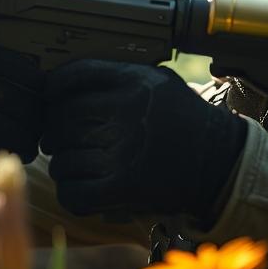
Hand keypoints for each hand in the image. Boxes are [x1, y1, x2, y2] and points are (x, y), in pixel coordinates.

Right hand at [0, 39, 43, 181]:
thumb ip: (12, 73)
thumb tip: (57, 86)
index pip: (19, 64)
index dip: (40, 85)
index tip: (50, 96)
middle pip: (13, 99)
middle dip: (34, 119)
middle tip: (42, 129)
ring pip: (1, 126)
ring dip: (23, 141)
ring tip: (30, 144)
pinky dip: (2, 154)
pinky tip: (11, 154)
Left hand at [42, 60, 246, 223]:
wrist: (220, 162)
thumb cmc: (183, 119)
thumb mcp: (157, 80)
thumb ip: (116, 76)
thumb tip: (62, 81)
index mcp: (133, 82)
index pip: (73, 78)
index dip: (52, 88)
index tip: (48, 97)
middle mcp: (126, 113)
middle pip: (62, 121)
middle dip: (54, 133)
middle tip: (57, 140)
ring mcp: (124, 152)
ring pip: (64, 159)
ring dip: (62, 165)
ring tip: (72, 165)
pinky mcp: (125, 187)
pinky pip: (75, 191)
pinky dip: (70, 192)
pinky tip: (80, 188)